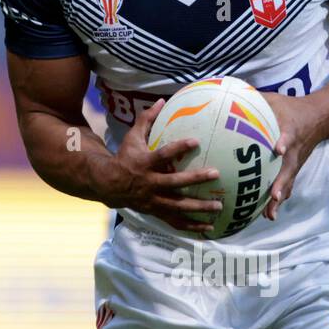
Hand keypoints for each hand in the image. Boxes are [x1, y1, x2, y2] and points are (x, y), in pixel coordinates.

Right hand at [102, 99, 222, 233]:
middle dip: (195, 179)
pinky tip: (209, 228)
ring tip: (218, 206)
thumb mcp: (132, 137)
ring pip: (178, 206)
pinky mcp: (156, 212)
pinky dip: (192, 227)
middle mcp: (150, 184)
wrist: (109, 185)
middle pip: (174, 183)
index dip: (179, 148)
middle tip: (215, 174)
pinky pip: (176, 222)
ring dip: (199, 207)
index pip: (163, 155)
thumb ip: (147, 119)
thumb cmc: (125, 157)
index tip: (196, 141)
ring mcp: (153, 200)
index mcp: (145, 164)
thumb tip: (162, 100)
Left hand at [261, 93, 324, 221]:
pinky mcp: (294, 169)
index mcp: (290, 130)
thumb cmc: (291, 107)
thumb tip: (225, 95)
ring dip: (279, 197)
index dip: (284, 142)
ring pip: (288, 182)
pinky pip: (286, 185)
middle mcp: (294, 150)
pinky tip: (269, 214)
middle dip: (282, 183)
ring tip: (270, 214)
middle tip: (274, 196)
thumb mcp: (273, 99)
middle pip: (289, 168)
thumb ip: (252, 99)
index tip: (279, 148)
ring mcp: (295, 162)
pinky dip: (279, 199)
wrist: (319, 117)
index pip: (288, 136)